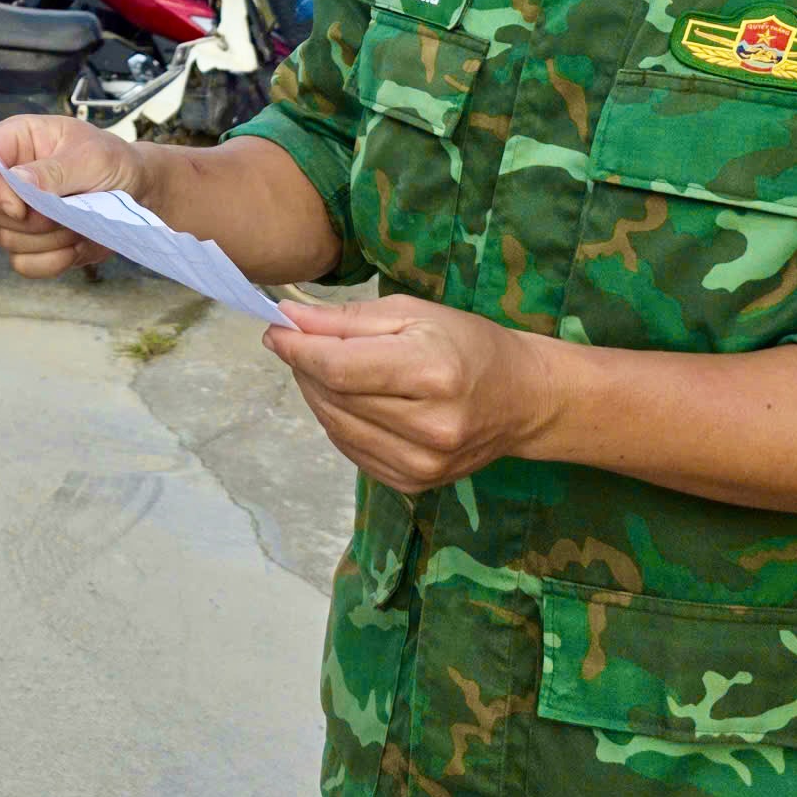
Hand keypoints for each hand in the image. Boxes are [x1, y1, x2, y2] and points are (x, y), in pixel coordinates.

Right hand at [0, 115, 147, 277]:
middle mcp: (10, 177)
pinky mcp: (32, 243)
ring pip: (6, 240)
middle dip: (31, 220)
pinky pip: (24, 264)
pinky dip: (52, 261)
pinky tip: (76, 245)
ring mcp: (18, 212)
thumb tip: (17, 182)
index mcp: (18, 141)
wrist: (139, 192)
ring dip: (48, 240)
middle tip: (69, 211)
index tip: (19, 208)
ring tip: (80, 224)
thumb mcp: (92, 159)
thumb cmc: (114, 162)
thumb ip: (54, 171)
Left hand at [263, 295, 559, 494]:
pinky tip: (347, 399)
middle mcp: (428, 427)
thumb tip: (289, 320)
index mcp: (431, 373)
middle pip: (333, 397)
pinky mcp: (414, 483)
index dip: (297, 349)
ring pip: (336, 427)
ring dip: (316, 394)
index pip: (338, 367)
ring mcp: (422, 463)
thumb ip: (348, 319)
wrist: (523, 400)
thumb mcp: (415, 312)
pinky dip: (337, 421)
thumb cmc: (469, 344)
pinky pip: (352, 450)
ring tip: (321, 367)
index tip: (273, 330)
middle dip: (304, 366)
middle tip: (298, 342)